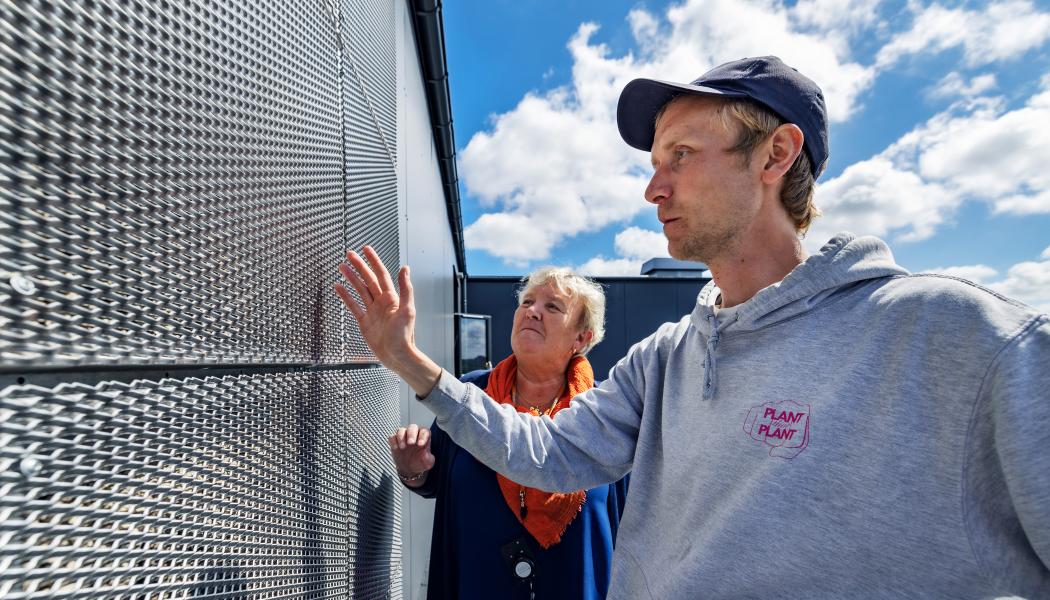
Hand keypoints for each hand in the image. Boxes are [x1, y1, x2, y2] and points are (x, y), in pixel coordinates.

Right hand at [334, 246, 442, 395]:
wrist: (397, 355)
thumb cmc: (404, 335)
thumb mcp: (407, 310)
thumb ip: (405, 289)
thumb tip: (405, 268)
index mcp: (392, 298)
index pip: (381, 274)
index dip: (374, 261)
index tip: (366, 249)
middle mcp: (381, 302)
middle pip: (368, 279)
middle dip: (359, 266)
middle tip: (349, 254)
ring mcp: (372, 311)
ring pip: (359, 290)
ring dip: (351, 278)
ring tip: (342, 266)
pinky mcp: (364, 321)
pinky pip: (353, 305)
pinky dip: (345, 296)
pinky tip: (339, 287)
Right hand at [389, 424, 434, 486]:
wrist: (410, 469)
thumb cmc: (421, 462)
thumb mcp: (427, 463)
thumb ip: (428, 458)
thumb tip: (426, 454)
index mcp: (424, 437)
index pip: (424, 431)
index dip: (423, 436)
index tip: (420, 444)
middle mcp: (414, 434)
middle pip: (412, 427)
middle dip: (411, 434)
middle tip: (411, 443)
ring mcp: (403, 437)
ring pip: (401, 430)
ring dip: (401, 437)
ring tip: (403, 447)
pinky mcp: (395, 442)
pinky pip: (392, 437)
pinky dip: (393, 441)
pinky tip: (396, 448)